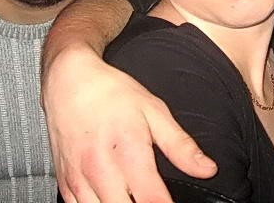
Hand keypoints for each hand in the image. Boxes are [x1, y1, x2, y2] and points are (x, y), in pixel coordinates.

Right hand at [43, 45, 216, 202]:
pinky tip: (113, 199)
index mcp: (128, 151)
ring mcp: (79, 179)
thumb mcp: (154, 111)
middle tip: (155, 199)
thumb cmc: (112, 94)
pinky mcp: (65, 184)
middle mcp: (100, 169)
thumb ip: (181, 145)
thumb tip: (207, 169)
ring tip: (134, 198)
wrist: (68, 81)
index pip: (153, 200)